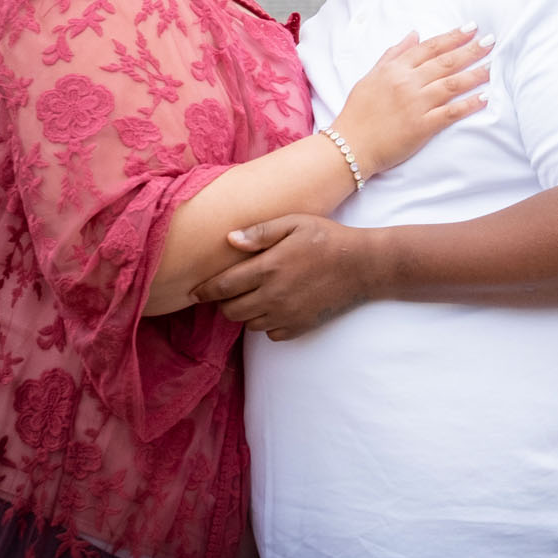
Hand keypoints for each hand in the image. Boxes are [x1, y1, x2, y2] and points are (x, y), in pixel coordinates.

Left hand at [190, 214, 388, 340]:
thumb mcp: (294, 223)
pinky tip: (276, 306)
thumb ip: (260, 232)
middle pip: (230, 311)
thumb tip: (229, 240)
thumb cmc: (327, 238)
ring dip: (246, 312)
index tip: (194, 291)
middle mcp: (272, 296)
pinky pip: (270, 334)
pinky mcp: (299, 327)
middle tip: (231, 289)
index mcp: (267, 268)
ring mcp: (286, 315)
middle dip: (224, 302)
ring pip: (248, 324)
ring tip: (256, 295)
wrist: (363, 266)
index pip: (222, 287)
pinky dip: (267, 323)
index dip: (204, 291)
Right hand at [333, 24, 491, 176]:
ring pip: (452, 84)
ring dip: (476, 74)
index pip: (430, 48)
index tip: (471, 28)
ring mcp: (416, 105)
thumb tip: (414, 34)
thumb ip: (393, 54)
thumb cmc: (358, 112)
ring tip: (494, 66)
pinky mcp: (422, 127)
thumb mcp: (371, 76)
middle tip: (491, 41)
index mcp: (395, 69)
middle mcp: (407, 83)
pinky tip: (484, 97)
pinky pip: (451, 112)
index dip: (452, 37)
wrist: (349, 146)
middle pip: (446, 62)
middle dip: (471, 50)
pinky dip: (469, 104)